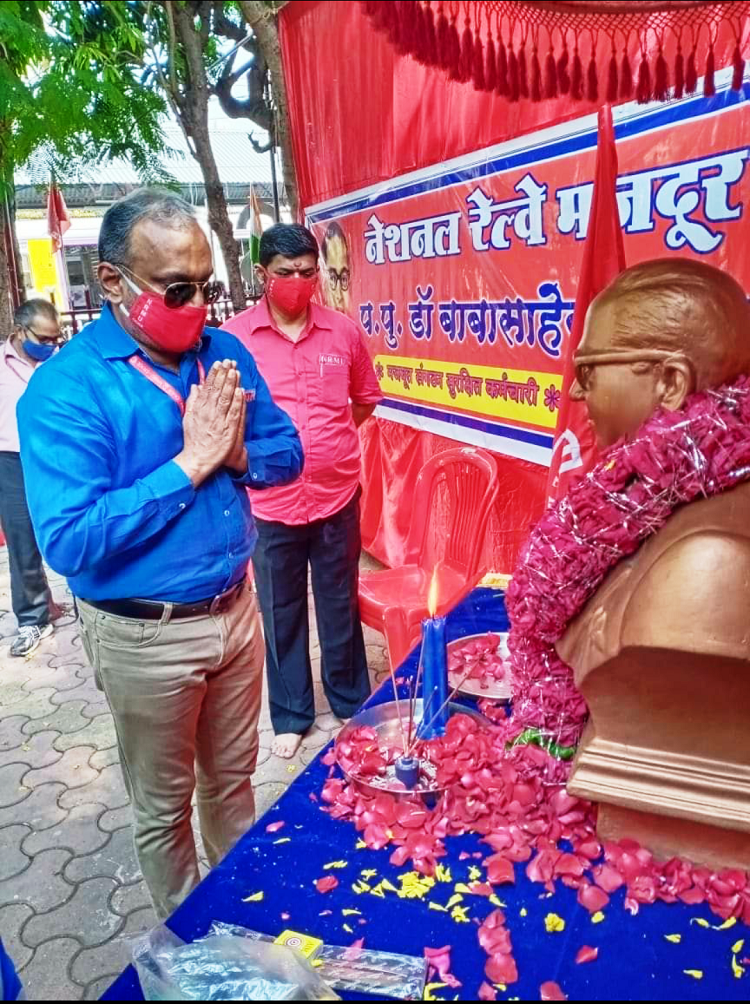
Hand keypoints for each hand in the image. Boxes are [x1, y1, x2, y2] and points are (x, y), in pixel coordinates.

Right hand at [174, 361, 244, 485]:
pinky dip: (237, 401)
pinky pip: (234, 413)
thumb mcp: (188, 418)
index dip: (214, 374)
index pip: (207, 388)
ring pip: (226, 398)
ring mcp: (219, 421)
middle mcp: (209, 412)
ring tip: (235, 371)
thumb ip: (193, 401)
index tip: (218, 363)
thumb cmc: (193, 439)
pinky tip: (241, 391)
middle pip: (218, 390)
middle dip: (224, 374)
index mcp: (199, 409)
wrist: (197, 458)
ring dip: (231, 384)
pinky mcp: (228, 430)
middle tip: (229, 361)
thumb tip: (196, 385)